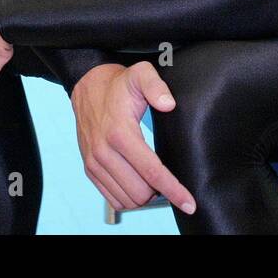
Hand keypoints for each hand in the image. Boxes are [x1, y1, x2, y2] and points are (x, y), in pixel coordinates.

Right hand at [71, 61, 195, 215]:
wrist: (88, 87)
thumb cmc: (119, 84)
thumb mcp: (140, 74)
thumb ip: (156, 86)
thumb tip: (169, 104)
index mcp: (120, 133)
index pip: (152, 171)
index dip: (173, 190)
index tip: (189, 203)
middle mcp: (104, 152)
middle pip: (141, 192)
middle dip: (160, 191)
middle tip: (170, 180)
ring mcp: (94, 163)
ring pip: (127, 199)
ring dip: (144, 197)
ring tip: (155, 182)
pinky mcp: (89, 169)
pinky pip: (112, 198)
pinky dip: (128, 198)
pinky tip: (139, 185)